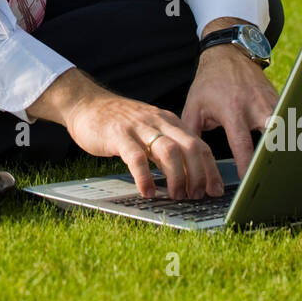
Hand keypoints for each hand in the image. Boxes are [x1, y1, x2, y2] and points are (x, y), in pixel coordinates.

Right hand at [28, 68, 222, 200]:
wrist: (86, 103)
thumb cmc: (118, 123)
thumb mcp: (149, 130)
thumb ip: (166, 148)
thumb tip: (187, 177)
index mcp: (170, 121)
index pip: (199, 144)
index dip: (210, 169)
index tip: (215, 190)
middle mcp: (159, 122)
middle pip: (191, 147)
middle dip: (199, 175)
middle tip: (197, 196)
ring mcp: (139, 127)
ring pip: (170, 152)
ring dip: (178, 177)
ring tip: (176, 196)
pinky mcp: (118, 135)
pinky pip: (136, 158)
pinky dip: (145, 178)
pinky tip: (147, 192)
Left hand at [180, 40, 278, 170]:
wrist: (227, 54)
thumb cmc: (209, 82)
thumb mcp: (193, 107)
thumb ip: (192, 133)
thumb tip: (191, 158)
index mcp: (232, 110)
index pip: (243, 144)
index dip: (247, 164)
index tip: (249, 180)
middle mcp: (254, 106)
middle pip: (272, 134)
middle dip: (275, 153)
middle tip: (274, 172)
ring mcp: (269, 101)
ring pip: (284, 126)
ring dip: (284, 143)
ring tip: (286, 163)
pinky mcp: (278, 98)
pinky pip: (286, 118)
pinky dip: (287, 131)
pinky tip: (288, 145)